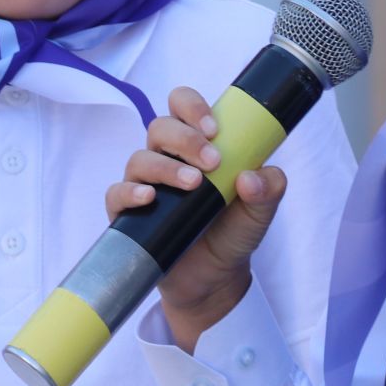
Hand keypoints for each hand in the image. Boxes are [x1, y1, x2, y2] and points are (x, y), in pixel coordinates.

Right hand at [104, 86, 287, 352]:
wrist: (215, 280)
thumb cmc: (234, 232)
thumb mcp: (261, 210)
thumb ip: (269, 188)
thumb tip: (250, 177)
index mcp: (196, 145)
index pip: (182, 105)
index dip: (193, 107)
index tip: (214, 129)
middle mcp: (166, 157)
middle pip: (160, 127)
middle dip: (185, 138)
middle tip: (212, 161)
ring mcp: (145, 184)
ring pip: (139, 158)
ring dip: (166, 167)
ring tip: (193, 185)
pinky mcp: (128, 214)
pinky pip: (116, 194)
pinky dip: (130, 192)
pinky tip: (150, 199)